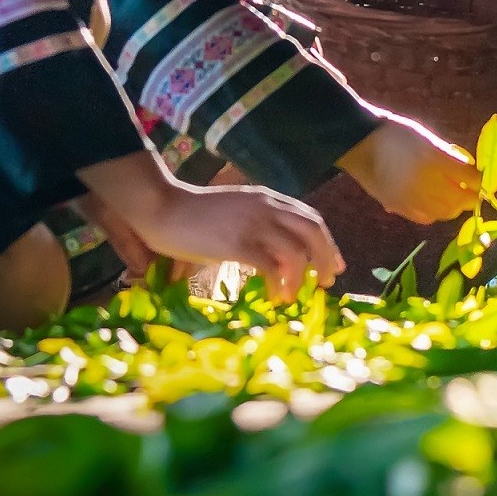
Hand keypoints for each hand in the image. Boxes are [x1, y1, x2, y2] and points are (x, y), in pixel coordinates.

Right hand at [78, 152, 342, 298]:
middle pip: (312, 232)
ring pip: (295, 252)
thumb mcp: (236, 211)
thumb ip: (259, 224)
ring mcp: (252, 225)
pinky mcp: (236, 244)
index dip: (327, 243)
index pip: (310, 218)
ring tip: (293, 297)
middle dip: (325, 259)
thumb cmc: (194, 214)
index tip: (333, 265)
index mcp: (267, 198)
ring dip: (300, 278)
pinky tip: (274, 297)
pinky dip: (278, 285)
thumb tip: (280, 252)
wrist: (162, 208)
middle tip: (326, 283)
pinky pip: (270, 267)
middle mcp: (266, 207)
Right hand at [336, 117, 484, 225]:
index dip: (478, 179)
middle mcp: (426, 182)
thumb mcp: (427, 138)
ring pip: (445, 213)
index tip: (478, 177)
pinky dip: (434, 212)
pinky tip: (432, 202)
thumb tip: (467, 170)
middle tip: (469, 190)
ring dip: (453, 206)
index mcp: (434, 159)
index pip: (469, 177)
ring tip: (451, 197)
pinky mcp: (400, 208)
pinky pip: (426, 218)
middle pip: (460, 200)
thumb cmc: (396, 134)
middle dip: (469, 197)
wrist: (360, 144)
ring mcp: (413, 198)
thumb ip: (449, 156)